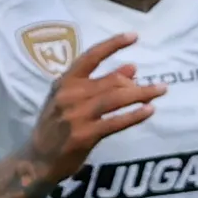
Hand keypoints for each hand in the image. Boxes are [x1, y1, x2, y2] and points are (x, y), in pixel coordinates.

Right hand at [26, 34, 163, 186]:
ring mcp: (76, 116)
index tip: (134, 36)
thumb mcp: (69, 101)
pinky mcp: (84, 135)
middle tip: (159, 86)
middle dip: (137, 82)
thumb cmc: (55, 128)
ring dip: (142, 93)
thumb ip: (97, 84)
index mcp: (64, 83)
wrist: (37, 160)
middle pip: (111, 81)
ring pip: (116, 98)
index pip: (90, 57)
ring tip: (161, 90)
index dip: (113, 45)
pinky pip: (115, 121)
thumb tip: (132, 68)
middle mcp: (69, 95)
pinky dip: (134, 115)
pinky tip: (149, 110)